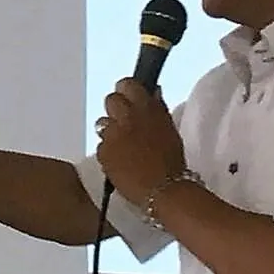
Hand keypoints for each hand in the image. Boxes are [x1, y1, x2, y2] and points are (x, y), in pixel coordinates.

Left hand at [95, 79, 185, 206]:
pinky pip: (101, 146)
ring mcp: (112, 134)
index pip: (127, 84)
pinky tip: (120, 161)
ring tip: (123, 145)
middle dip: (116, 110)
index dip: (127, 91)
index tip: (130, 99)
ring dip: (110, 131)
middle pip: (110, 100)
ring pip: (102, 123)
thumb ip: (158, 109)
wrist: (163, 189)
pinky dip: (108, 151)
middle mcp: (127, 117)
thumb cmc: (172, 161)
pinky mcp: (103, 152)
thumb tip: (152, 93)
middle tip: (125, 123)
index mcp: (146, 108)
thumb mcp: (170, 130)